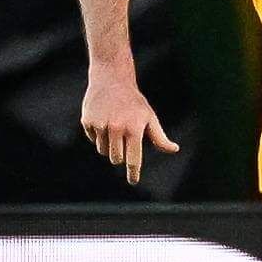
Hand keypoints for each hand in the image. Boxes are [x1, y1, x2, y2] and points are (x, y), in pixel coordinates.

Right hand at [81, 66, 177, 184]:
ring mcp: (100, 125)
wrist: (112, 80)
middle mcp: (116, 128)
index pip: (133, 158)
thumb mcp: (149, 117)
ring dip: (109, 145)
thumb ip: (159, 137)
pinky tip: (104, 120)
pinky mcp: (87, 121)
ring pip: (103, 151)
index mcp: (134, 129)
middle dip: (120, 155)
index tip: (133, 181)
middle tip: (124, 140)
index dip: (133, 172)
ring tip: (114, 126)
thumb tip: (174, 149)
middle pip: (116, 158)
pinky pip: (92, 139)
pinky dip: (98, 135)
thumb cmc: (134, 102)